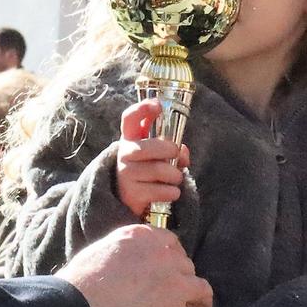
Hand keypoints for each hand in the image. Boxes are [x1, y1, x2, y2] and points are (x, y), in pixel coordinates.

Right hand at [59, 225, 222, 306]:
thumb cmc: (75, 287)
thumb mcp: (99, 254)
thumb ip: (122, 255)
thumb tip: (127, 269)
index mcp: (143, 238)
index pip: (171, 245)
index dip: (174, 262)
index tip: (172, 272)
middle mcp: (164, 258)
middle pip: (187, 269)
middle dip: (186, 283)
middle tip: (182, 298)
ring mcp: (174, 287)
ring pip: (202, 292)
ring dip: (202, 304)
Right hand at [109, 100, 189, 218]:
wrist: (130, 201)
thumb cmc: (149, 172)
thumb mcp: (158, 156)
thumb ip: (172, 149)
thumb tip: (182, 151)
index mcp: (130, 139)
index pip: (130, 118)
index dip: (142, 109)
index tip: (157, 104)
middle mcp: (124, 154)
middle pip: (151, 146)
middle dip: (171, 151)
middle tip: (176, 156)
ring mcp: (126, 174)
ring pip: (161, 170)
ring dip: (176, 176)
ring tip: (174, 179)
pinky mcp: (132, 194)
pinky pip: (162, 191)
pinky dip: (172, 193)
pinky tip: (169, 193)